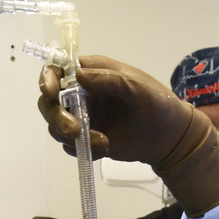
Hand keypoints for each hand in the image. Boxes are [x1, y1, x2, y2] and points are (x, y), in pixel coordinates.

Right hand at [37, 55, 218, 216]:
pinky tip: (105, 148)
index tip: (51, 92)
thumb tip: (77, 75)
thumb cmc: (158, 104)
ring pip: (56, 126)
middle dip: (56, 116)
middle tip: (74, 130)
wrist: (171, 138)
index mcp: (93, 72)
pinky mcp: (87, 137)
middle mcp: (82, 93)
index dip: (48, 79)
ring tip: (103, 143)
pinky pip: (70, 145)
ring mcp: (82, 116)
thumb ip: (109, 79)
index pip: (58, 69)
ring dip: (72, 137)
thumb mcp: (137, 87)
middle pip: (49, 101)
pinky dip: (82, 149)